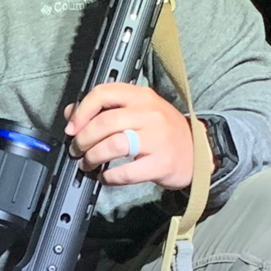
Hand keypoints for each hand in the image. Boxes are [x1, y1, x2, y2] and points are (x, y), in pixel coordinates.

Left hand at [64, 82, 203, 195]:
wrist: (198, 151)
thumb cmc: (163, 131)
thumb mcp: (138, 111)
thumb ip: (107, 109)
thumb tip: (71, 113)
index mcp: (141, 96)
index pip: (103, 93)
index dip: (81, 111)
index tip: (72, 128)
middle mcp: (149, 113)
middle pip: (104, 122)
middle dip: (83, 140)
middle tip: (77, 150)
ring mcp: (157, 138)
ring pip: (113, 145)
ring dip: (93, 157)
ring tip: (88, 164)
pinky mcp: (161, 163)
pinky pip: (127, 171)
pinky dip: (110, 177)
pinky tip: (106, 177)